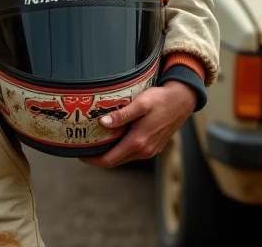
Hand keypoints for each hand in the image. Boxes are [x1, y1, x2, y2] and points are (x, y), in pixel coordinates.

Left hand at [78, 81, 196, 168]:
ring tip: (96, 139)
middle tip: (84, 145)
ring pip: (123, 157)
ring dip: (110, 152)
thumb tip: (102, 123)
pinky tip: (114, 136)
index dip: (92, 160)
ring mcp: (150, 150)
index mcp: (138, 142)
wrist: (182, 100)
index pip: (109, 160)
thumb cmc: (161, 99)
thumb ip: (122, 115)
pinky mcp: (153, 147)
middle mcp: (144, 151)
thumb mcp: (141, 104)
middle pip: (114, 161)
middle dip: (98, 157)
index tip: (79, 153)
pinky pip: (132, 153)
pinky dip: (121, 148)